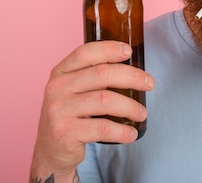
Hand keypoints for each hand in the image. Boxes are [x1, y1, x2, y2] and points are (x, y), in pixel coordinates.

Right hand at [31, 41, 154, 178]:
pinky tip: (131, 134)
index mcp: (61, 72)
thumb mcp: (75, 91)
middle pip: (101, 74)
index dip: (108, 49)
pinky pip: (102, 128)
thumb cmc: (72, 115)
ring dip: (131, 107)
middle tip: (150, 84)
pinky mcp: (64, 133)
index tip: (129, 51)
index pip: (85, 53)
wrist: (52, 151)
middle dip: (132, 77)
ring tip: (142, 113)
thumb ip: (94, 77)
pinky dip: (122, 131)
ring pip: (105, 100)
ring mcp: (59, 110)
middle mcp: (57, 88)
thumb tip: (134, 69)